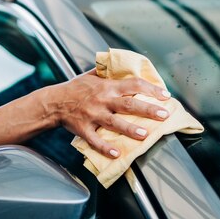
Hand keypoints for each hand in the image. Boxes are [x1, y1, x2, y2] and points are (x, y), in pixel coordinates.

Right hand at [54, 70, 170, 158]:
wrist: (53, 102)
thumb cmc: (75, 88)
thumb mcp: (91, 75)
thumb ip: (108, 71)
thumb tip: (124, 64)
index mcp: (107, 86)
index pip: (133, 84)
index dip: (150, 89)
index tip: (165, 95)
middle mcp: (102, 100)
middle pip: (128, 104)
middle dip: (148, 109)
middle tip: (164, 115)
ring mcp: (93, 115)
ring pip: (114, 122)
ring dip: (130, 129)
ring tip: (145, 134)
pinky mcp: (84, 129)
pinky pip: (95, 140)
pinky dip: (105, 147)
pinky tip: (117, 153)